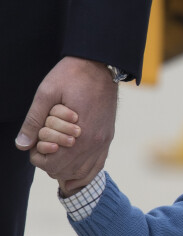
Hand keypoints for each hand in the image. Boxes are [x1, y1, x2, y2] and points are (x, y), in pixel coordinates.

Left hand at [15, 57, 117, 192]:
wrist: (99, 64)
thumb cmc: (71, 76)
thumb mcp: (46, 94)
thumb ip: (33, 121)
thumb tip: (22, 145)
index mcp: (80, 133)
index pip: (55, 165)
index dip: (39, 158)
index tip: (35, 144)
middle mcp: (95, 142)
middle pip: (68, 171)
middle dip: (51, 164)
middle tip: (43, 148)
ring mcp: (104, 140)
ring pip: (84, 171)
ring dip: (68, 170)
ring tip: (56, 157)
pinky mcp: (108, 136)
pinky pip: (98, 163)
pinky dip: (85, 170)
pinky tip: (75, 169)